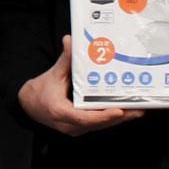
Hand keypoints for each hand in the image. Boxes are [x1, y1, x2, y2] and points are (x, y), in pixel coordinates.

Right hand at [18, 37, 141, 135]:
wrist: (29, 104)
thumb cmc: (40, 91)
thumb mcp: (53, 74)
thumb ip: (65, 59)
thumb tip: (70, 40)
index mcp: (60, 112)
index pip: (84, 118)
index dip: (102, 116)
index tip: (118, 111)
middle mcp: (69, 124)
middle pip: (99, 123)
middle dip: (121, 116)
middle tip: (139, 108)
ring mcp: (75, 128)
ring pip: (101, 126)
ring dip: (120, 119)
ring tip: (139, 109)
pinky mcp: (80, 127)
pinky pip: (98, 124)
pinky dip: (112, 118)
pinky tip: (127, 111)